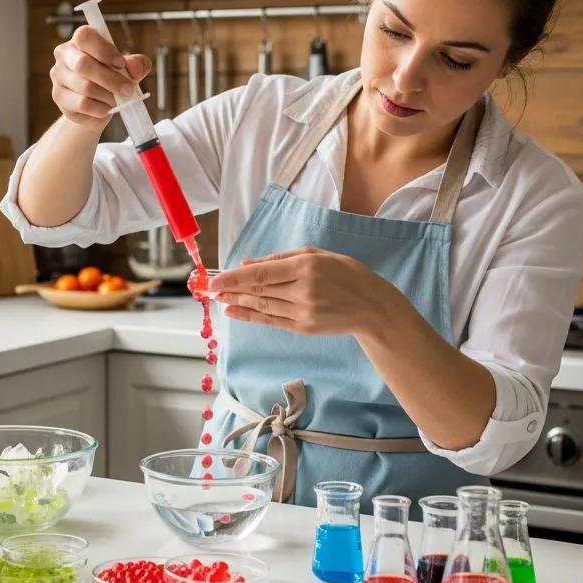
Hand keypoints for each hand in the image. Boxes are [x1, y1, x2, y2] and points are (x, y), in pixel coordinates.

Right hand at [50, 26, 150, 129]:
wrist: (96, 106)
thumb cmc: (111, 80)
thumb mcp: (128, 70)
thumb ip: (137, 64)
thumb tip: (136, 68)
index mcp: (80, 40)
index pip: (85, 37)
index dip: (104, 50)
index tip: (121, 64)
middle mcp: (65, 54)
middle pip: (83, 64)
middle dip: (111, 79)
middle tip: (128, 90)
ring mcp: (58, 75)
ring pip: (85, 86)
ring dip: (108, 96)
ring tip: (117, 100)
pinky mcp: (59, 96)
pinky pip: (82, 103)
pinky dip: (100, 108)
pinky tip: (106, 108)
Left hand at [208, 246, 391, 336]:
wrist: (372, 306)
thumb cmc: (346, 273)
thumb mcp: (316, 254)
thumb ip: (280, 258)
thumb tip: (246, 263)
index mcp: (306, 267)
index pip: (262, 273)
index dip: (235, 277)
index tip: (215, 279)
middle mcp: (303, 290)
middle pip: (258, 290)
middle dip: (231, 290)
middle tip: (209, 289)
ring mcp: (303, 312)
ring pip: (262, 306)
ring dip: (237, 303)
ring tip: (218, 299)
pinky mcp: (303, 327)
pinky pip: (270, 321)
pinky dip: (250, 316)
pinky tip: (234, 313)